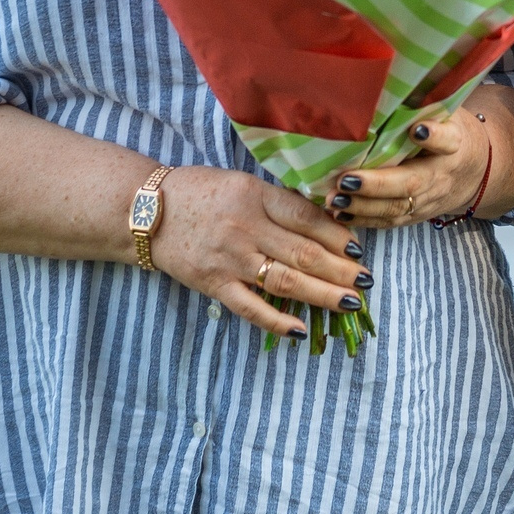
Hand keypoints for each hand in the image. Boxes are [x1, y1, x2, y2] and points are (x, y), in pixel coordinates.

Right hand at [149, 166, 368, 338]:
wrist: (146, 212)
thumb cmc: (199, 193)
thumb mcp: (241, 184)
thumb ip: (277, 203)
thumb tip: (325, 222)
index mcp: (255, 195)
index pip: (307, 217)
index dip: (338, 234)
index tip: (358, 248)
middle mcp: (245, 227)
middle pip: (304, 253)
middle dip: (341, 270)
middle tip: (367, 281)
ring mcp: (229, 259)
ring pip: (286, 281)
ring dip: (323, 295)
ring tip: (350, 303)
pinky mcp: (213, 285)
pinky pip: (250, 307)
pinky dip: (277, 321)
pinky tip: (301, 330)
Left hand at [329, 107, 489, 227]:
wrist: (474, 172)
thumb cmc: (450, 133)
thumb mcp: (447, 114)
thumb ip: (423, 107)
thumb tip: (388, 86)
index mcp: (453, 143)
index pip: (447, 140)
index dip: (434, 136)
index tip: (417, 130)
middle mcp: (441, 174)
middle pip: (411, 182)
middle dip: (377, 184)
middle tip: (346, 180)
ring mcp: (428, 199)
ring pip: (396, 208)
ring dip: (362, 206)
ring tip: (334, 199)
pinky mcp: (416, 215)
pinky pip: (389, 222)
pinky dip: (363, 219)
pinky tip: (339, 213)